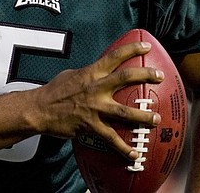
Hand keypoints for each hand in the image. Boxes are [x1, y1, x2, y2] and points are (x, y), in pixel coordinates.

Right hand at [33, 40, 163, 160]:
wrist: (38, 110)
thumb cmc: (54, 91)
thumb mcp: (72, 74)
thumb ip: (90, 73)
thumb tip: (101, 71)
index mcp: (92, 73)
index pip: (115, 56)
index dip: (132, 49)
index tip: (147, 46)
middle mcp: (96, 88)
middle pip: (126, 78)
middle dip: (146, 76)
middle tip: (160, 76)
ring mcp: (95, 108)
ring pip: (124, 112)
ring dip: (142, 117)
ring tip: (156, 119)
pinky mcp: (91, 126)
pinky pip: (111, 138)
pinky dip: (123, 148)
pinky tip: (134, 154)